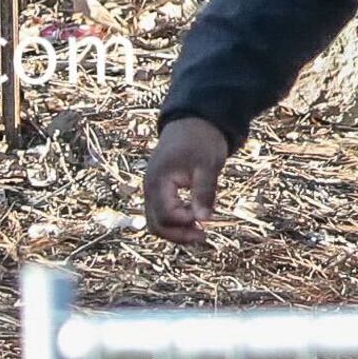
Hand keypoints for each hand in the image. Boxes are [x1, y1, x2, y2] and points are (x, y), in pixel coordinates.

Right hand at [144, 115, 233, 245]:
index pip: (166, 214)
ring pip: (157, 222)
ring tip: (200, 233)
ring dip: (176, 231)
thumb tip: (204, 219)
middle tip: (203, 236)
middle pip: (156, 225)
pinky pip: (162, 214)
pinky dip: (176, 222)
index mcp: (159, 180)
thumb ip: (204, 192)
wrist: (193, 122)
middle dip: (178, 235)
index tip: (206, 217)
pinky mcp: (160, 191)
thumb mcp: (207, 165)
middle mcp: (150, 188)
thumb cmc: (201, 140)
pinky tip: (195, 221)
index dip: (185, 221)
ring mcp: (153, 190)